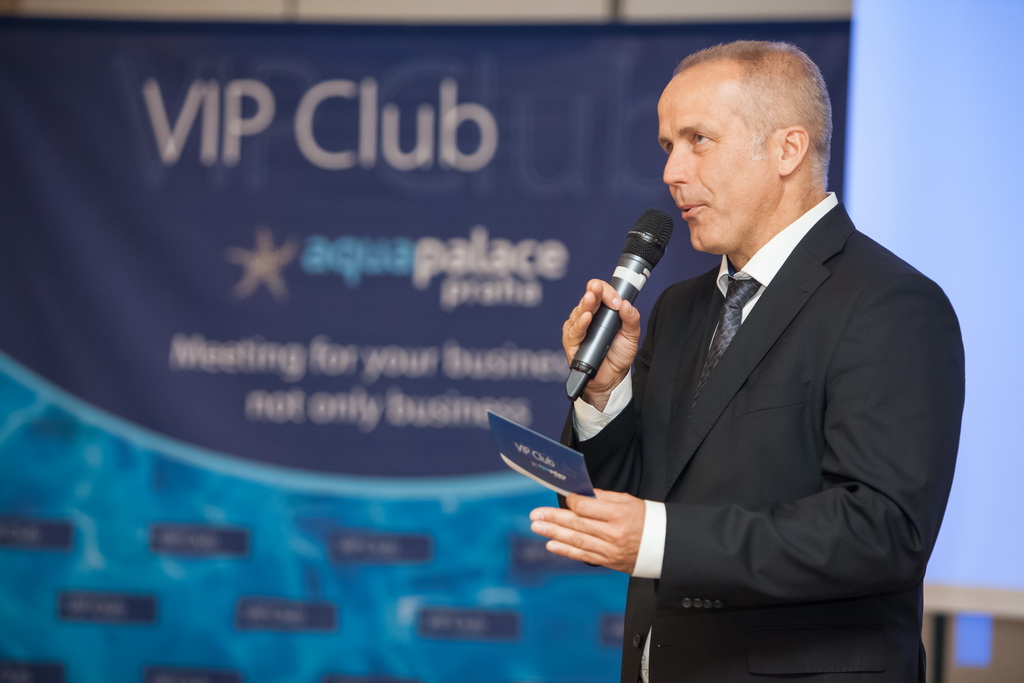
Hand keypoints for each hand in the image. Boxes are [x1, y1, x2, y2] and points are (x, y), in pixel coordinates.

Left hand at [529, 489, 645, 573]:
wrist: (664, 545)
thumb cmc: (645, 518)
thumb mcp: (628, 501)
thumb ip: (603, 498)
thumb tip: (579, 493)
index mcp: (619, 514)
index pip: (587, 507)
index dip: (571, 501)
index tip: (562, 497)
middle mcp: (613, 533)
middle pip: (577, 523)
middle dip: (553, 518)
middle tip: (535, 514)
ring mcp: (610, 549)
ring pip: (577, 540)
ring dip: (554, 533)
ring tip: (537, 527)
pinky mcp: (608, 561)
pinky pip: (583, 555)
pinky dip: (566, 550)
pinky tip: (551, 544)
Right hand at [562, 279, 641, 410]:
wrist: (612, 378)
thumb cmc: (619, 355)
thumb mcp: (632, 335)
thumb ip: (632, 319)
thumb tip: (626, 304)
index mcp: (602, 311)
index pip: (600, 293)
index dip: (607, 292)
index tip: (617, 300)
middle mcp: (588, 317)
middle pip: (588, 298)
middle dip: (595, 292)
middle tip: (598, 289)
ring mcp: (578, 328)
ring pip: (579, 312)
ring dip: (586, 305)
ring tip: (591, 298)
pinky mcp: (571, 342)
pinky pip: (574, 331)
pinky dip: (580, 324)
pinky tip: (586, 318)